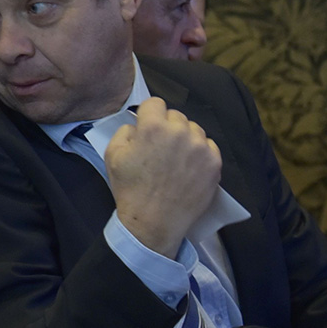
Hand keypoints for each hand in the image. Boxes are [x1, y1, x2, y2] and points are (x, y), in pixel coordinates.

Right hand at [105, 97, 221, 257]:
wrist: (153, 223)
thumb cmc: (130, 190)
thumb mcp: (112, 156)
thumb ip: (125, 131)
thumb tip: (138, 125)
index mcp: (153, 126)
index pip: (155, 103)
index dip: (149, 116)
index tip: (148, 130)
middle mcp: (180, 131)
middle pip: (176, 116)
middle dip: (168, 127)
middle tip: (162, 149)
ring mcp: (200, 147)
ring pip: (194, 130)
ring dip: (186, 139)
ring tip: (177, 160)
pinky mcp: (214, 163)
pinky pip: (209, 146)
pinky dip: (200, 153)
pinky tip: (189, 168)